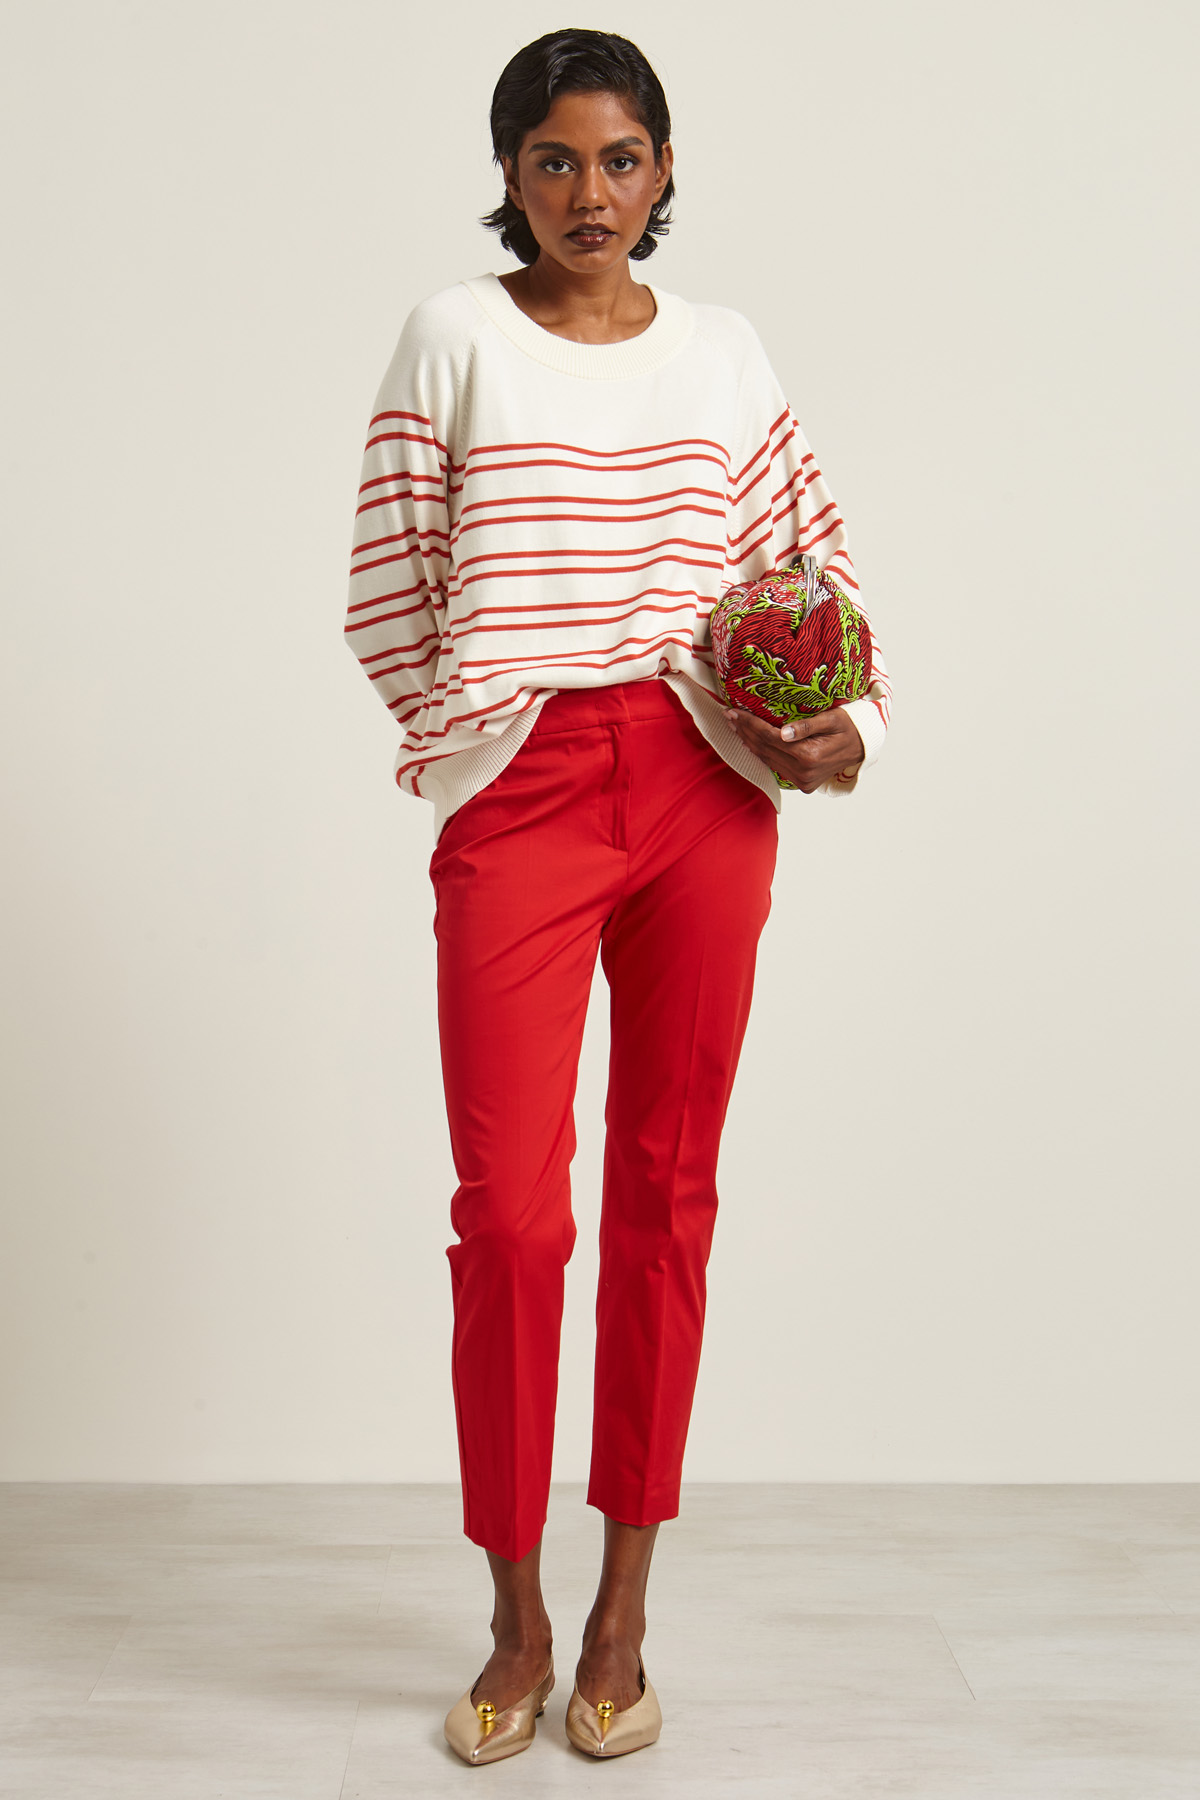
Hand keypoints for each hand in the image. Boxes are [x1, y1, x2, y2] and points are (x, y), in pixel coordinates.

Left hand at [724, 702, 864, 792]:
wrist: (863, 747)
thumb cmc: (849, 727)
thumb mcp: (832, 719)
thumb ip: (807, 726)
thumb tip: (783, 733)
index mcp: (809, 756)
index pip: (770, 738)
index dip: (750, 725)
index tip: (734, 712)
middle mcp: (803, 773)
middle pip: (765, 749)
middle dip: (745, 732)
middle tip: (728, 717)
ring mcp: (802, 781)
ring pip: (767, 760)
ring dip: (749, 743)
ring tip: (735, 727)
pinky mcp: (802, 783)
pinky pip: (775, 766)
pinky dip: (761, 753)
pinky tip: (750, 741)